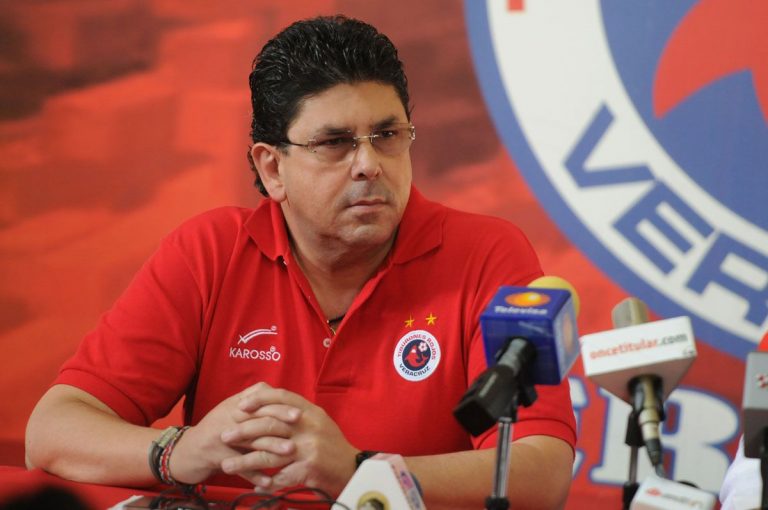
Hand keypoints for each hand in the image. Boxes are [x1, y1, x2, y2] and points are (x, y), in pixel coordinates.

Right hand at [168, 383, 300, 484]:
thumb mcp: (230, 410)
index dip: (280, 404)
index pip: (260, 399)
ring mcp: (220, 436)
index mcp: (234, 404)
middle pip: (258, 416)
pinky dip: (254, 474)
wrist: (184, 451)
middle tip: (301, 428)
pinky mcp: (215, 456)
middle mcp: (228, 416)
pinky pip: (238, 466)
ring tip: (290, 452)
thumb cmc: (214, 430)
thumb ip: (252, 400)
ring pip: (251, 440)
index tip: (300, 411)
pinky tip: (268, 481)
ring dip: (272, 447)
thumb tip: (278, 394)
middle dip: (281, 421)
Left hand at [220, 382, 357, 494]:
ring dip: (245, 460)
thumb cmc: (332, 447)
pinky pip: (280, 477)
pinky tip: (254, 486)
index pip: (282, 396)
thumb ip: (297, 414)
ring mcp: (310, 447)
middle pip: (270, 423)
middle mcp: (310, 426)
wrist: (354, 470)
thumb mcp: (319, 423)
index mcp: (312, 412)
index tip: (240, 406)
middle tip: (224, 436)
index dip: (259, 399)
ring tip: (227, 465)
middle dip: (243, 430)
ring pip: (269, 453)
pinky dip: (265, 483)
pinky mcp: (309, 468)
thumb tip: (271, 404)